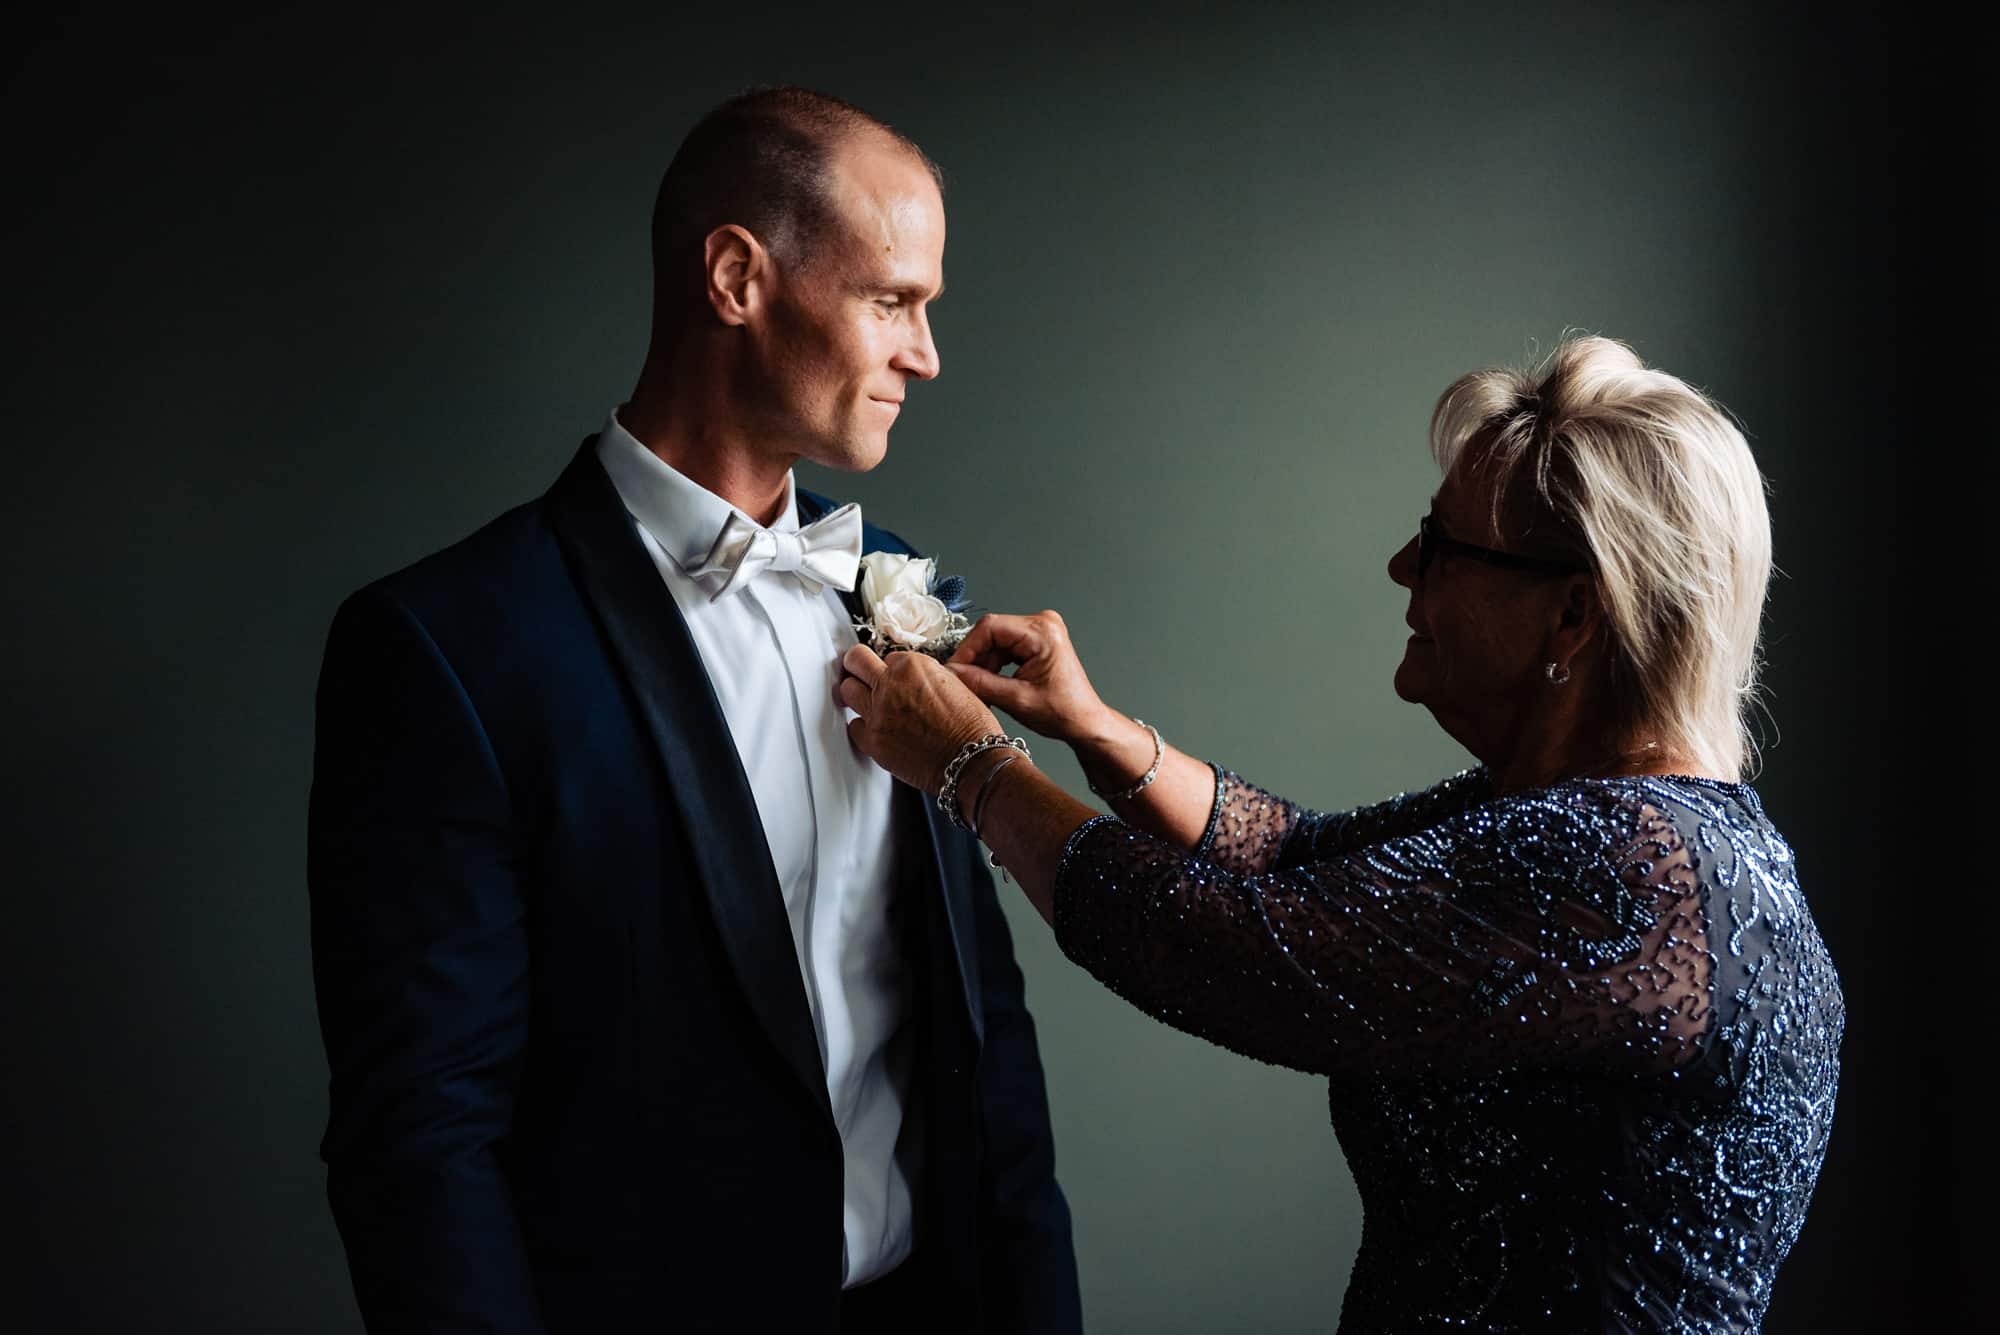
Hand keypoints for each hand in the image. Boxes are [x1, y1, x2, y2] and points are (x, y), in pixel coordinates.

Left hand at [839, 644, 1002, 793]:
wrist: (972, 762)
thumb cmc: (971, 728)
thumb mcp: (956, 683)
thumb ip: (926, 675)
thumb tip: (912, 678)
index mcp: (913, 666)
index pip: (889, 655)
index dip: (893, 667)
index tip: (894, 675)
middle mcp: (891, 685)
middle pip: (855, 660)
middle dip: (858, 665)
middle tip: (860, 672)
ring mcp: (879, 713)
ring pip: (847, 690)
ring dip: (857, 693)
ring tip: (866, 700)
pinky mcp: (873, 741)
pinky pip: (853, 726)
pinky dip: (862, 726)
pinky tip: (876, 728)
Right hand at [944, 611, 1111, 745]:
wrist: (1084, 722)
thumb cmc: (1064, 712)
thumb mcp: (1016, 700)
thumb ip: (980, 684)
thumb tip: (952, 673)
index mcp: (1043, 632)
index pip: (989, 627)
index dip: (967, 649)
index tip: (954, 670)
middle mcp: (1043, 624)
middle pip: (991, 632)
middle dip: (974, 659)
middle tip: (962, 682)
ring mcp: (1040, 631)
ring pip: (995, 641)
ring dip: (983, 664)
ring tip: (978, 688)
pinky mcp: (1036, 641)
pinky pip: (1004, 647)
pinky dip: (994, 665)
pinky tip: (990, 683)